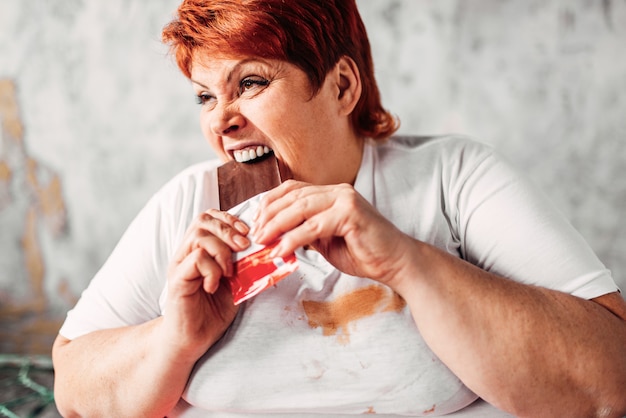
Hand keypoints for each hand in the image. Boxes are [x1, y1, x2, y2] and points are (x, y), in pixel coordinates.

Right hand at [164, 209, 249, 359]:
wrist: (192, 340)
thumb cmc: (211, 313)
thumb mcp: (236, 285)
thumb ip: (245, 266)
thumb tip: (269, 252)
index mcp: (198, 250)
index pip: (209, 218)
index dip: (229, 219)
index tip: (247, 232)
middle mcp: (186, 253)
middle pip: (202, 221)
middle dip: (228, 229)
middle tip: (244, 246)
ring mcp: (180, 265)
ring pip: (199, 237)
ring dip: (221, 250)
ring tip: (229, 271)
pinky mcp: (177, 280)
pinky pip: (195, 260)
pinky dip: (212, 269)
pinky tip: (215, 285)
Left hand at [251, 180, 414, 288]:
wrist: (395, 262)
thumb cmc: (364, 252)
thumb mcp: (327, 240)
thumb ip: (306, 233)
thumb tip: (279, 237)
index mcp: (332, 193)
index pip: (293, 189)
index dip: (270, 202)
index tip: (255, 220)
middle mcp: (338, 191)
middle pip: (293, 196)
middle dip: (269, 215)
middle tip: (254, 234)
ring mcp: (345, 200)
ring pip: (300, 208)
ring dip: (277, 226)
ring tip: (263, 242)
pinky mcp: (350, 214)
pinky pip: (314, 226)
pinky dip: (294, 239)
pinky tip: (282, 250)